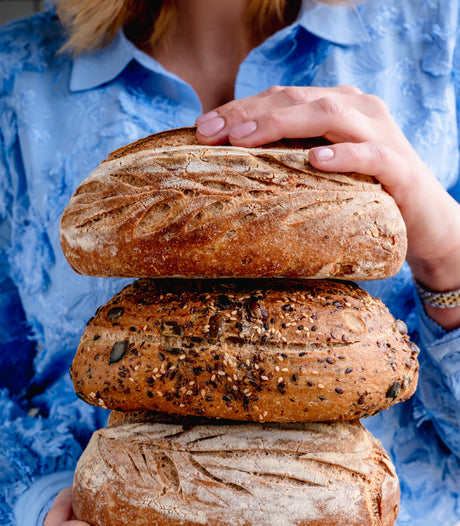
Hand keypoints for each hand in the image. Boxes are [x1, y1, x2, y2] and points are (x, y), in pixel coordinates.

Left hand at [196, 86, 459, 327]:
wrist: (426, 223)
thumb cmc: (365, 197)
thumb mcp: (323, 174)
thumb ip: (290, 160)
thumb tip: (235, 169)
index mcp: (337, 107)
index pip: (281, 98)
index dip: (239, 109)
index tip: (201, 128)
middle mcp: (358, 110)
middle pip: (297, 100)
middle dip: (249, 113)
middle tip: (210, 133)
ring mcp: (381, 134)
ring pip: (328, 115)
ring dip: (283, 124)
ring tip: (245, 139)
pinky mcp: (400, 167)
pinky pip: (370, 154)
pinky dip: (342, 154)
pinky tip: (315, 160)